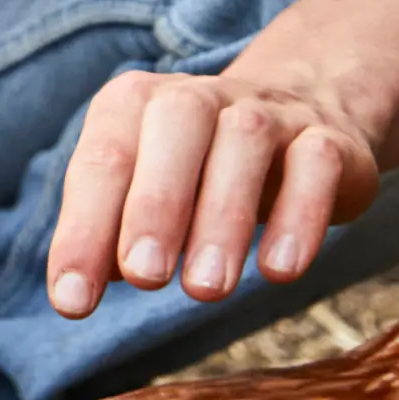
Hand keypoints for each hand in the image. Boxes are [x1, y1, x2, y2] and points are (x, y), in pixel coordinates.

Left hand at [45, 70, 382, 318]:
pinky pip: (316, 165)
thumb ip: (107, 234)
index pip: (102, 161)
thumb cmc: (193, 169)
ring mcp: (267, 113)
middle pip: (175, 129)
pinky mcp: (327, 140)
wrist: (295, 114)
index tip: (71, 301)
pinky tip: (279, 270)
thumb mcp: (143, 192)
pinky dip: (299, 216)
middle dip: (154, 205)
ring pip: (244, 145)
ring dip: (223, 218)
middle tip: (143, 278)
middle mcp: (199, 97)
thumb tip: (74, 291)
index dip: (83, 230)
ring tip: (205, 290)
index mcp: (136, 104)